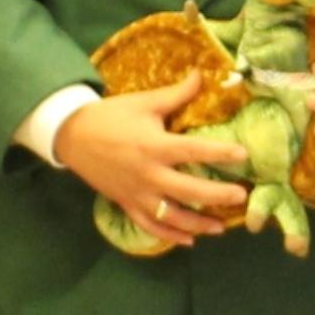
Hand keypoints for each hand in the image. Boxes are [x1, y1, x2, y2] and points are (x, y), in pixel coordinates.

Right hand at [56, 73, 250, 248]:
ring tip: (221, 227)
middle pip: (189, 190)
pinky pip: (150, 226)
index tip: (243, 155)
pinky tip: (189, 240)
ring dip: (198, 224)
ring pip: (172, 216)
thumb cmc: (111, 116)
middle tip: (242, 197)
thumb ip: (176, 94)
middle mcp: (148, 174)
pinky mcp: (127, 204)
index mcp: (154, 146)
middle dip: (217, 196)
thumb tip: (203, 73)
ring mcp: (137, 194)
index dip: (220, 153)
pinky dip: (170, 236)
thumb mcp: (144, 102)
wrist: (71, 135)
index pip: (194, 151)